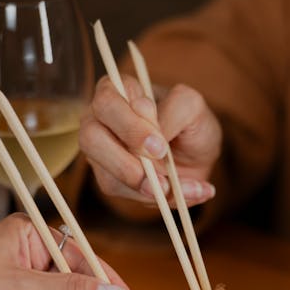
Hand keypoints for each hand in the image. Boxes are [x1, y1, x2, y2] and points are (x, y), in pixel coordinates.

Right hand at [79, 75, 221, 207]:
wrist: (198, 155)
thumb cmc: (191, 123)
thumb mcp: (193, 108)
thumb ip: (175, 110)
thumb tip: (153, 135)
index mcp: (119, 91)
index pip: (108, 103)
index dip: (131, 128)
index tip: (160, 148)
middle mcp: (100, 119)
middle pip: (91, 138)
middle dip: (126, 162)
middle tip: (160, 176)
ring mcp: (101, 152)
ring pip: (103, 173)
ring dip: (140, 186)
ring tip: (170, 189)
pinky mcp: (109, 179)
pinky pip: (120, 192)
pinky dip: (150, 198)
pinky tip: (175, 194)